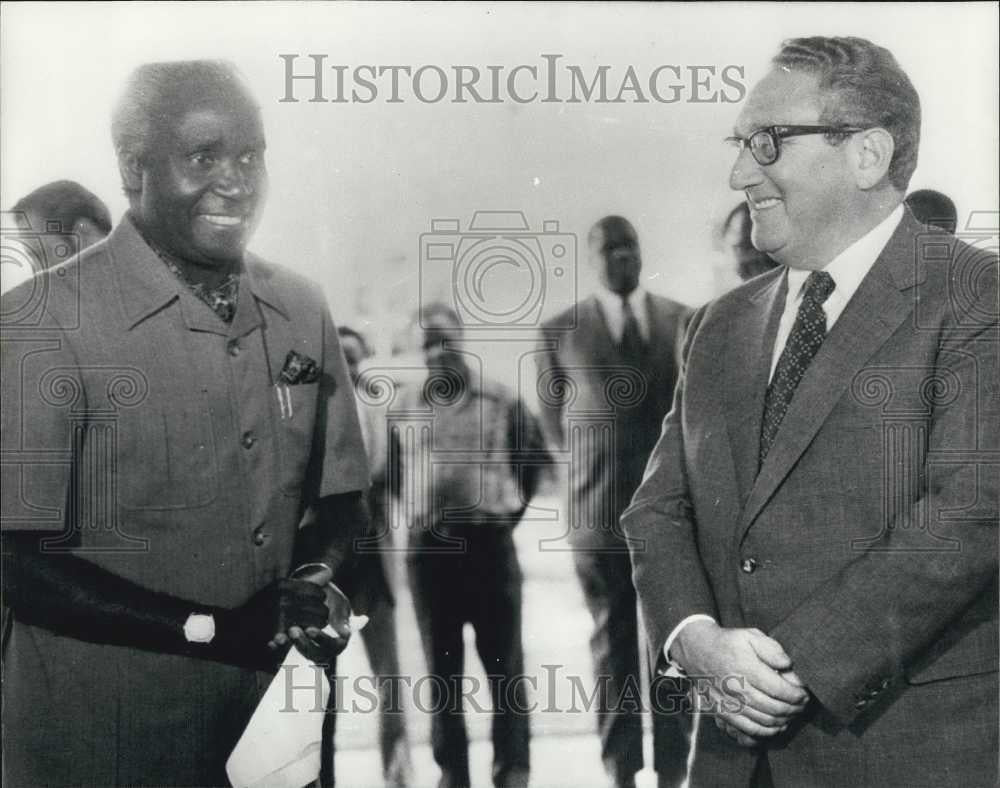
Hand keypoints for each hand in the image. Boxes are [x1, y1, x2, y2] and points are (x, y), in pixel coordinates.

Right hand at [215, 578, 328, 667]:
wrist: (235, 628)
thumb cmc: (256, 611)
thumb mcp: (272, 592)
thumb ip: (291, 589)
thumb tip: (317, 584)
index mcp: (284, 584)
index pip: (315, 589)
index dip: (319, 598)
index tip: (318, 605)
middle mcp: (285, 595)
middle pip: (319, 603)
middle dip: (322, 611)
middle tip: (322, 618)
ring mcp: (283, 611)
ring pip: (316, 616)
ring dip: (319, 623)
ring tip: (316, 627)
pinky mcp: (282, 627)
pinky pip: (306, 629)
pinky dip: (310, 632)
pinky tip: (308, 634)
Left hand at [284, 564, 352, 664]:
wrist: (316, 595)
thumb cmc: (331, 599)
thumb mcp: (338, 603)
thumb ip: (340, 616)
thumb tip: (345, 634)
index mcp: (338, 642)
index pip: (331, 645)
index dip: (321, 639)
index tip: (310, 630)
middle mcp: (323, 650)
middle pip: (313, 654)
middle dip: (302, 644)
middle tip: (293, 631)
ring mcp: (308, 651)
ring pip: (297, 655)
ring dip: (288, 647)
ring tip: (280, 636)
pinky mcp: (294, 649)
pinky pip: (285, 656)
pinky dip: (278, 650)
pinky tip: (271, 643)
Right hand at [673, 621, 809, 740]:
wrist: (698, 650)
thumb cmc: (729, 642)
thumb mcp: (750, 635)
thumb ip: (771, 649)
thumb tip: (788, 665)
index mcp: (745, 667)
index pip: (779, 689)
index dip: (797, 695)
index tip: (805, 694)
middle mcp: (736, 687)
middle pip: (774, 707)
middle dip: (794, 709)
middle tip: (802, 705)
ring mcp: (729, 702)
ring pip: (764, 720)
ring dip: (783, 720)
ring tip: (792, 713)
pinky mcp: (722, 711)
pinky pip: (749, 728)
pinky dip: (767, 731)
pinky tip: (777, 725)